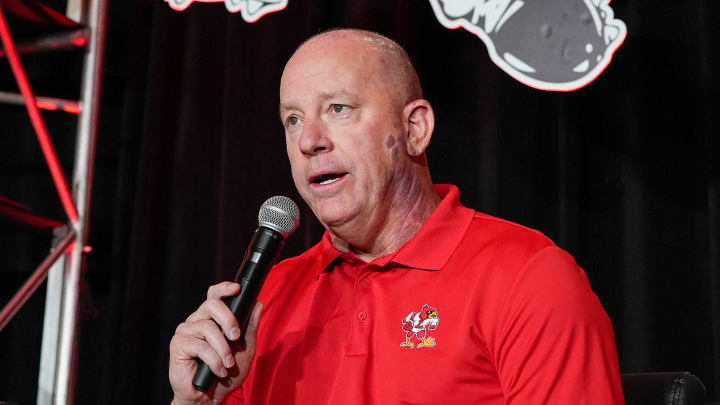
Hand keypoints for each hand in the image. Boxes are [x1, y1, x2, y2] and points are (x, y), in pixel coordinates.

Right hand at [169, 282, 262, 403]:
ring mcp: (186, 332)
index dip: (224, 288)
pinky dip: (213, 359)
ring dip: (223, 348)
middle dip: (228, 319)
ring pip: (207, 327)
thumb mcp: (245, 349)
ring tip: (228, 364)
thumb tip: (258, 304)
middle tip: (236, 337)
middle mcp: (197, 321)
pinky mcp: (178, 345)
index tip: (237, 289)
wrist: (209, 398)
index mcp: (212, 319)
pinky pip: (199, 345)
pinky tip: (218, 370)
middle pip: (212, 305)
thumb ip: (250, 327)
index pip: (215, 295)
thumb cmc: (226, 374)